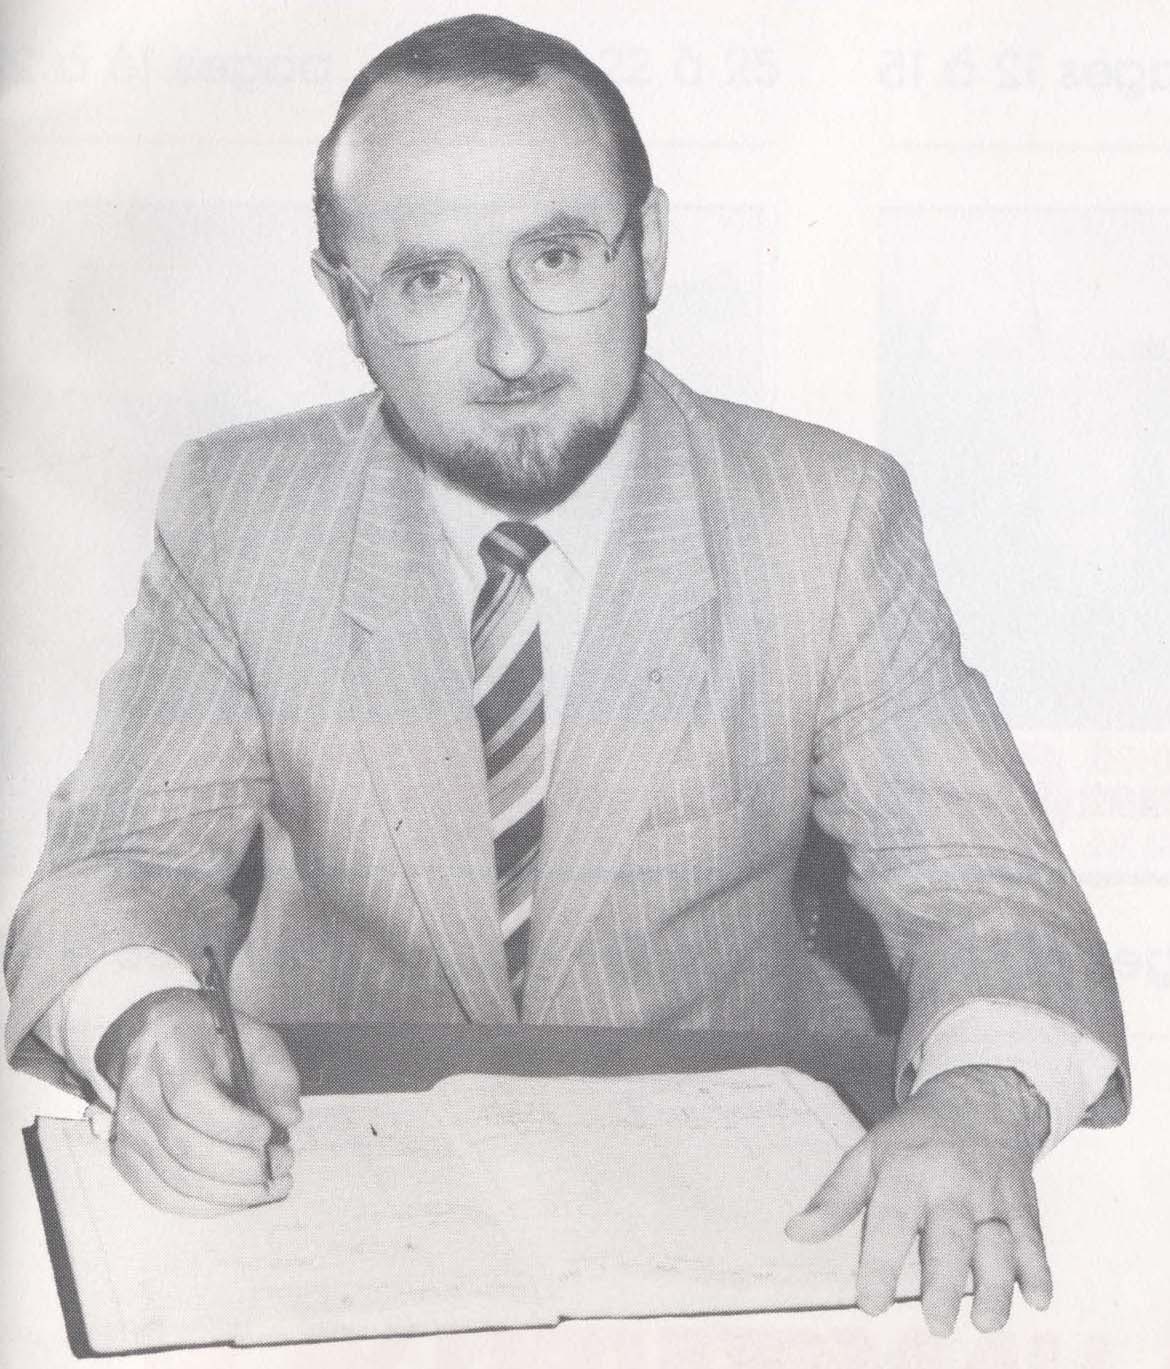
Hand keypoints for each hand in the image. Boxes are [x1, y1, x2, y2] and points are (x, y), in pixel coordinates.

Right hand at [95, 986, 302, 1216]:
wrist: (158, 1037)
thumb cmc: (211, 1036)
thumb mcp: (252, 1035)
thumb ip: (276, 1072)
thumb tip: (288, 1119)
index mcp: (170, 1047)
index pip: (191, 1097)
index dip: (232, 1124)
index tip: (268, 1133)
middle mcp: (139, 1089)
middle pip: (184, 1145)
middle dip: (240, 1166)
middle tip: (282, 1165)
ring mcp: (127, 1127)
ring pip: (175, 1177)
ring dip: (229, 1191)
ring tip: (271, 1185)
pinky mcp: (127, 1155)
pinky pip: (161, 1194)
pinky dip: (203, 1205)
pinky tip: (238, 1198)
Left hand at [786, 1065, 1050, 1335]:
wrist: (978, 1100)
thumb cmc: (915, 1136)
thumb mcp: (868, 1153)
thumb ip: (835, 1198)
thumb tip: (796, 1233)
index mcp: (907, 1169)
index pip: (892, 1219)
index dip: (880, 1263)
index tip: (871, 1304)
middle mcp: (952, 1182)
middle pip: (950, 1235)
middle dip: (945, 1282)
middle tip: (936, 1324)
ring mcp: (991, 1193)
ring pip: (997, 1242)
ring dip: (996, 1286)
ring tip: (984, 1323)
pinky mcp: (1023, 1204)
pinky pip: (1034, 1239)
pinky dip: (1038, 1270)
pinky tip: (1037, 1299)